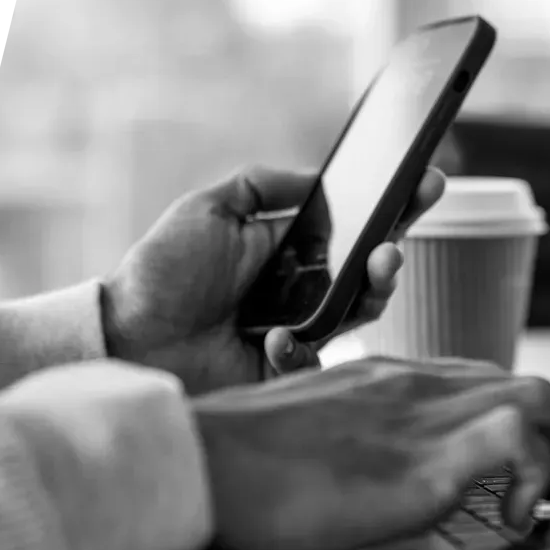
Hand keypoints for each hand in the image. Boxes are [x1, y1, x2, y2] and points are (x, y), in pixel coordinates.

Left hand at [102, 164, 445, 395]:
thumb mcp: (209, 208)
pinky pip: (315, 361)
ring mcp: (299, 331)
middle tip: (396, 239)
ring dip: (374, 289)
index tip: (424, 181)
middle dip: (394, 250)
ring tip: (377, 264)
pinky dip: (298, 348)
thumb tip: (320, 177)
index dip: (393, 207)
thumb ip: (264, 185)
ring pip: (359, 314)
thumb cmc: (161, 271)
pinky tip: (271, 337)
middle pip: (370, 272)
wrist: (126, 335)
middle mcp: (303, 290)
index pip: (354, 226)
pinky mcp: (285, 372)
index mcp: (291, 250)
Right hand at [190, 357, 549, 549]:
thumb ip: (361, 447)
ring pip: (538, 401)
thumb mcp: (312, 442)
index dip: (537, 422)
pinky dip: (537, 474)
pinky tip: (525, 518)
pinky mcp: (417, 460)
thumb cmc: (235, 465)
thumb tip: (391, 487)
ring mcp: (418, 417)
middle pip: (527, 387)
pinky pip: (513, 440)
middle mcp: (412, 387)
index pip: (487, 382)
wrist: (193, 462)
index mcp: (388, 381)